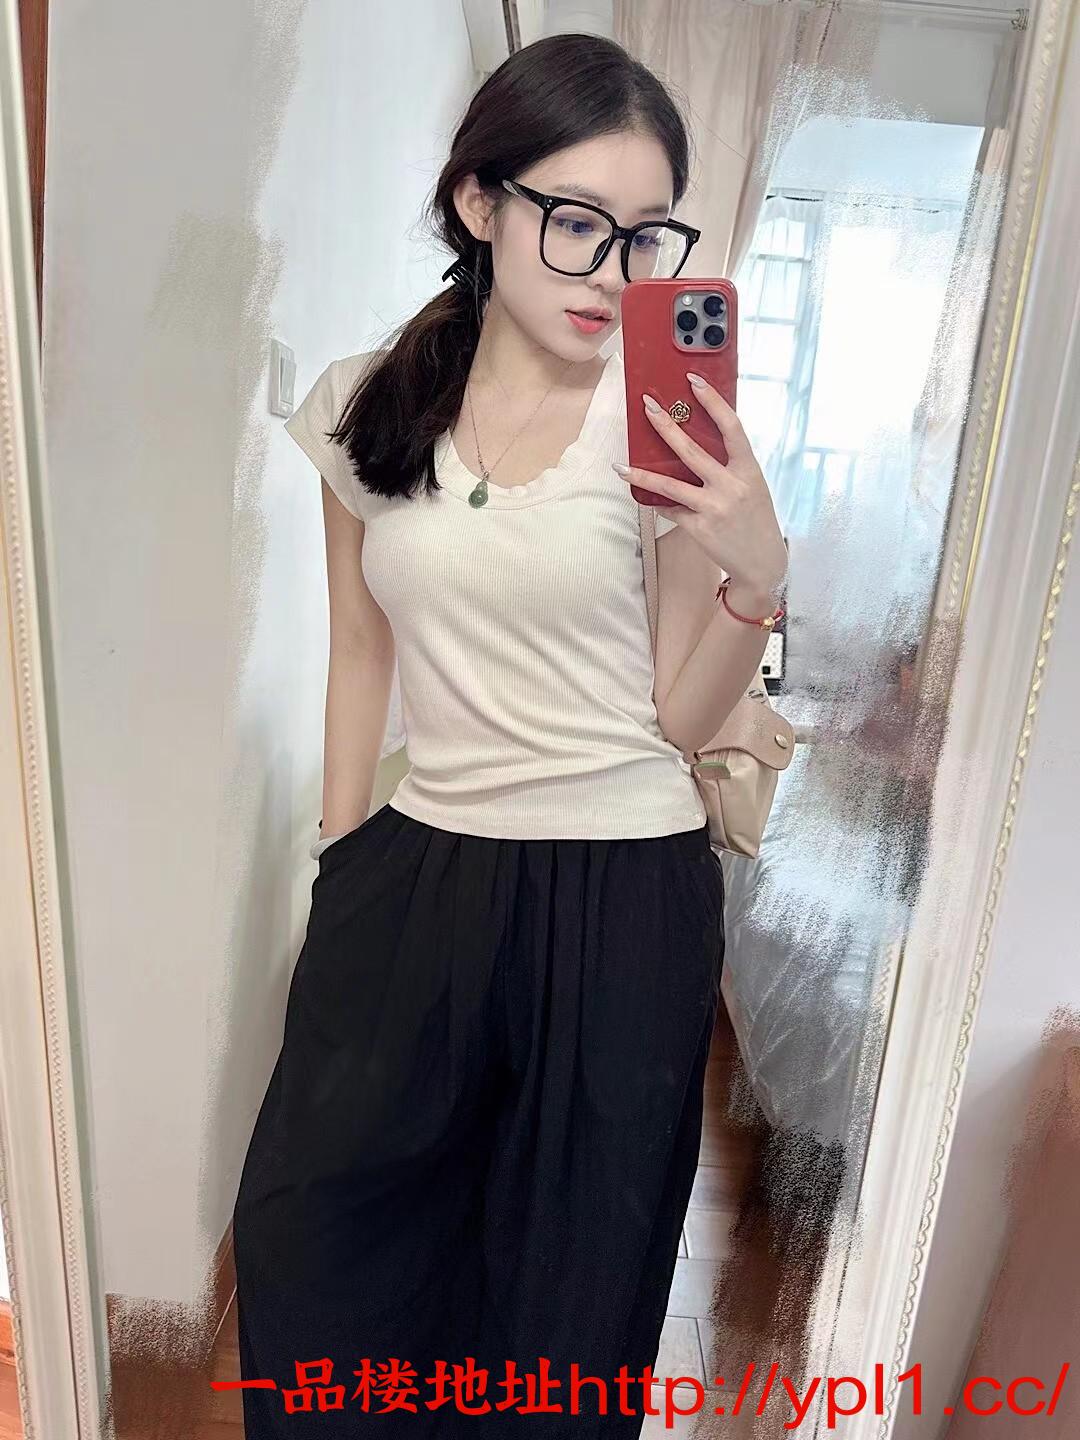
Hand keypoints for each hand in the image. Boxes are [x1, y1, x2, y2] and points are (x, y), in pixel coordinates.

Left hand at [616, 374, 787, 602]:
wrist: (763, 564)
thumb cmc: (757, 521)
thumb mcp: (752, 487)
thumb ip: (730, 467)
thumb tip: (697, 444)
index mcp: (748, 470)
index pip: (731, 427)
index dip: (712, 401)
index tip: (693, 381)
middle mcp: (731, 486)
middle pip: (691, 450)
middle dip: (665, 426)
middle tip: (647, 407)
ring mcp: (714, 508)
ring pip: (669, 485)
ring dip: (641, 474)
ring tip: (620, 466)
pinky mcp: (699, 528)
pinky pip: (671, 510)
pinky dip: (661, 504)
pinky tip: (650, 500)